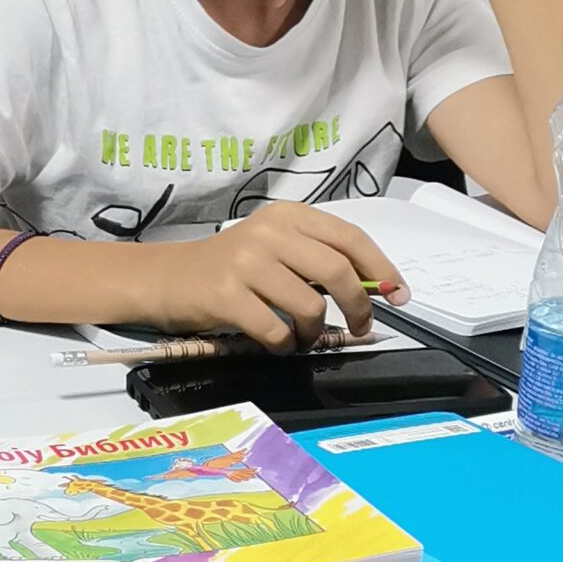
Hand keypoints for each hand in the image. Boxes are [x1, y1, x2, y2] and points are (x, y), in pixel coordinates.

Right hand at [145, 203, 407, 350]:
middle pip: (337, 271)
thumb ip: (316, 258)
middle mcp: (268, 233)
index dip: (381, 268)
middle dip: (358, 307)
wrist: (164, 279)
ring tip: (302, 337)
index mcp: (287, 216)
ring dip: (314, 332)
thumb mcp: (273, 248)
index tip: (399, 295)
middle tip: (359, 328)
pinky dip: (284, 345)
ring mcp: (246, 263)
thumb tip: (373, 289)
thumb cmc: (227, 267)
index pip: (350, 237)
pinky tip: (276, 343)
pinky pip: (276, 330)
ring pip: (309, 306)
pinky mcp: (227, 296)